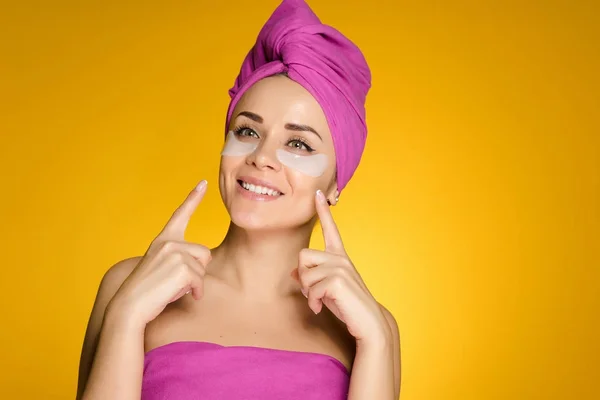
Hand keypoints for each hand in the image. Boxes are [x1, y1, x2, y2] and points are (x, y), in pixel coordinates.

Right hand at [108, 180, 211, 329]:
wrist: (129, 307)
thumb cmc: (148, 292)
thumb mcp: (163, 267)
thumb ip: (179, 258)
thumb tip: (201, 263)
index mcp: (163, 239)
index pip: (181, 214)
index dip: (193, 198)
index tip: (204, 183)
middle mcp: (169, 242)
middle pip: (204, 253)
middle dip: (197, 271)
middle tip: (176, 282)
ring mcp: (175, 253)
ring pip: (203, 268)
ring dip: (194, 283)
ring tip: (174, 288)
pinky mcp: (182, 266)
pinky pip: (200, 281)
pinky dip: (196, 292)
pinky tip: (184, 296)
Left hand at [292, 190, 390, 345]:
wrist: (368, 323)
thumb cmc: (347, 306)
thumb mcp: (326, 289)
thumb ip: (312, 278)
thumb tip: (292, 274)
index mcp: (339, 257)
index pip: (331, 229)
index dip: (323, 211)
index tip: (318, 194)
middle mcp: (340, 258)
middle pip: (303, 255)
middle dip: (302, 276)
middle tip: (314, 292)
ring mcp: (340, 267)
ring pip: (304, 273)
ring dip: (308, 293)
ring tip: (320, 302)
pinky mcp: (338, 280)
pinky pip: (310, 288)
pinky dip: (312, 302)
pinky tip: (320, 308)